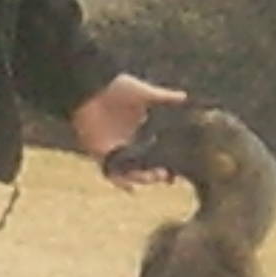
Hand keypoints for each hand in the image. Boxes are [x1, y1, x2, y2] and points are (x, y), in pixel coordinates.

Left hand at [71, 74, 187, 187]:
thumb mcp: (142, 92)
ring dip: (141, 179)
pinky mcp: (99, 153)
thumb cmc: (116, 88)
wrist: (90, 89)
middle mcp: (128, 143)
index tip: (175, 171)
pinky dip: (120, 181)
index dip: (166, 163)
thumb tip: (185, 97)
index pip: (155, 153)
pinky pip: (111, 172)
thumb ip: (163, 97)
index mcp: (139, 131)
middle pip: (144, 166)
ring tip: (153, 178)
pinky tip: (131, 188)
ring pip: (130, 172)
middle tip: (165, 176)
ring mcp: (114, 150)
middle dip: (155, 174)